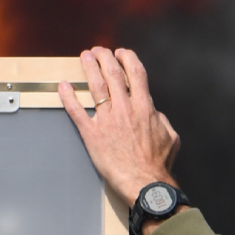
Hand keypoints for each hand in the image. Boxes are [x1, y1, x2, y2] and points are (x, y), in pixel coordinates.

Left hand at [58, 47, 180, 211]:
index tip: (122, 53)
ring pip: (95, 87)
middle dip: (105, 57)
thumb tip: (153, 112)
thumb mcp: (171, 137)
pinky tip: (63, 87)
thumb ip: (161, 119)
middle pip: (113, 74)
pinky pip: (77, 112)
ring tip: (84, 57)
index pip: (136, 73)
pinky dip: (69, 97)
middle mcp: (125, 109)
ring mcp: (107, 121)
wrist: (145, 183)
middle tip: (99, 50)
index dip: (128, 59)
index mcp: (144, 108)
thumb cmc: (158, 164)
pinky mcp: (92, 135)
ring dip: (89, 68)